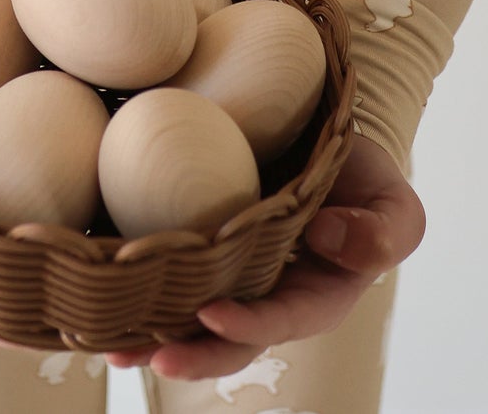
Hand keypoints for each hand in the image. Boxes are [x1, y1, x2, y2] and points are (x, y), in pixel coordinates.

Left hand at [104, 131, 423, 380]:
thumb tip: (329, 240)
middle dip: (188, 350)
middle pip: (225, 335)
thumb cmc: (361, 175)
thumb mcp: (392, 202)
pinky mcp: (193, 238)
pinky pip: (165, 267)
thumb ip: (384, 231)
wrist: (320, 136)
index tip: (213, 315)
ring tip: (105, 338)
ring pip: (185, 310)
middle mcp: (263, 292)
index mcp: (312, 295)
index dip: (248, 326)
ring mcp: (226, 269)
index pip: (281, 320)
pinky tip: (95, 282)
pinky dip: (131, 280)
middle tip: (148, 351)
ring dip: (146, 329)